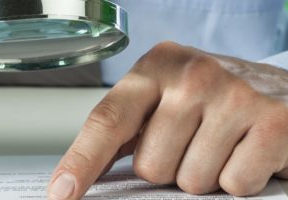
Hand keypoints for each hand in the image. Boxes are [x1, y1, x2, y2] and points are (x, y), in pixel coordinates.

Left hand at [48, 42, 287, 198]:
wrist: (280, 87)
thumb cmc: (212, 98)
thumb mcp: (163, 99)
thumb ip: (126, 128)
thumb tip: (81, 173)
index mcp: (155, 68)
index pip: (107, 121)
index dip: (81, 162)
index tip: (61, 192)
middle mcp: (192, 76)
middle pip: (150, 166)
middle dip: (168, 168)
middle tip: (191, 144)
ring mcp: (235, 96)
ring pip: (191, 181)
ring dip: (203, 175)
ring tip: (219, 146)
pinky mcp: (274, 123)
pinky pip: (234, 184)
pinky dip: (238, 180)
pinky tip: (245, 152)